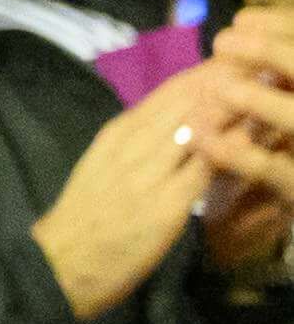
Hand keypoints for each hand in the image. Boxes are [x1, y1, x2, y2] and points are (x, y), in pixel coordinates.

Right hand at [35, 59, 293, 316]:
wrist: (56, 267)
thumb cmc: (83, 219)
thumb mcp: (103, 167)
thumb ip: (138, 143)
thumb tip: (176, 122)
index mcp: (118, 133)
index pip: (170, 90)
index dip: (208, 69)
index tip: (237, 56)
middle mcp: (133, 144)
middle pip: (189, 99)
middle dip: (229, 75)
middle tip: (262, 56)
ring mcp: (149, 173)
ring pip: (201, 124)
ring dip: (237, 100)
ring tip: (267, 82)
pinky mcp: (166, 205)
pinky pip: (208, 166)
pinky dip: (233, 145)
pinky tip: (257, 132)